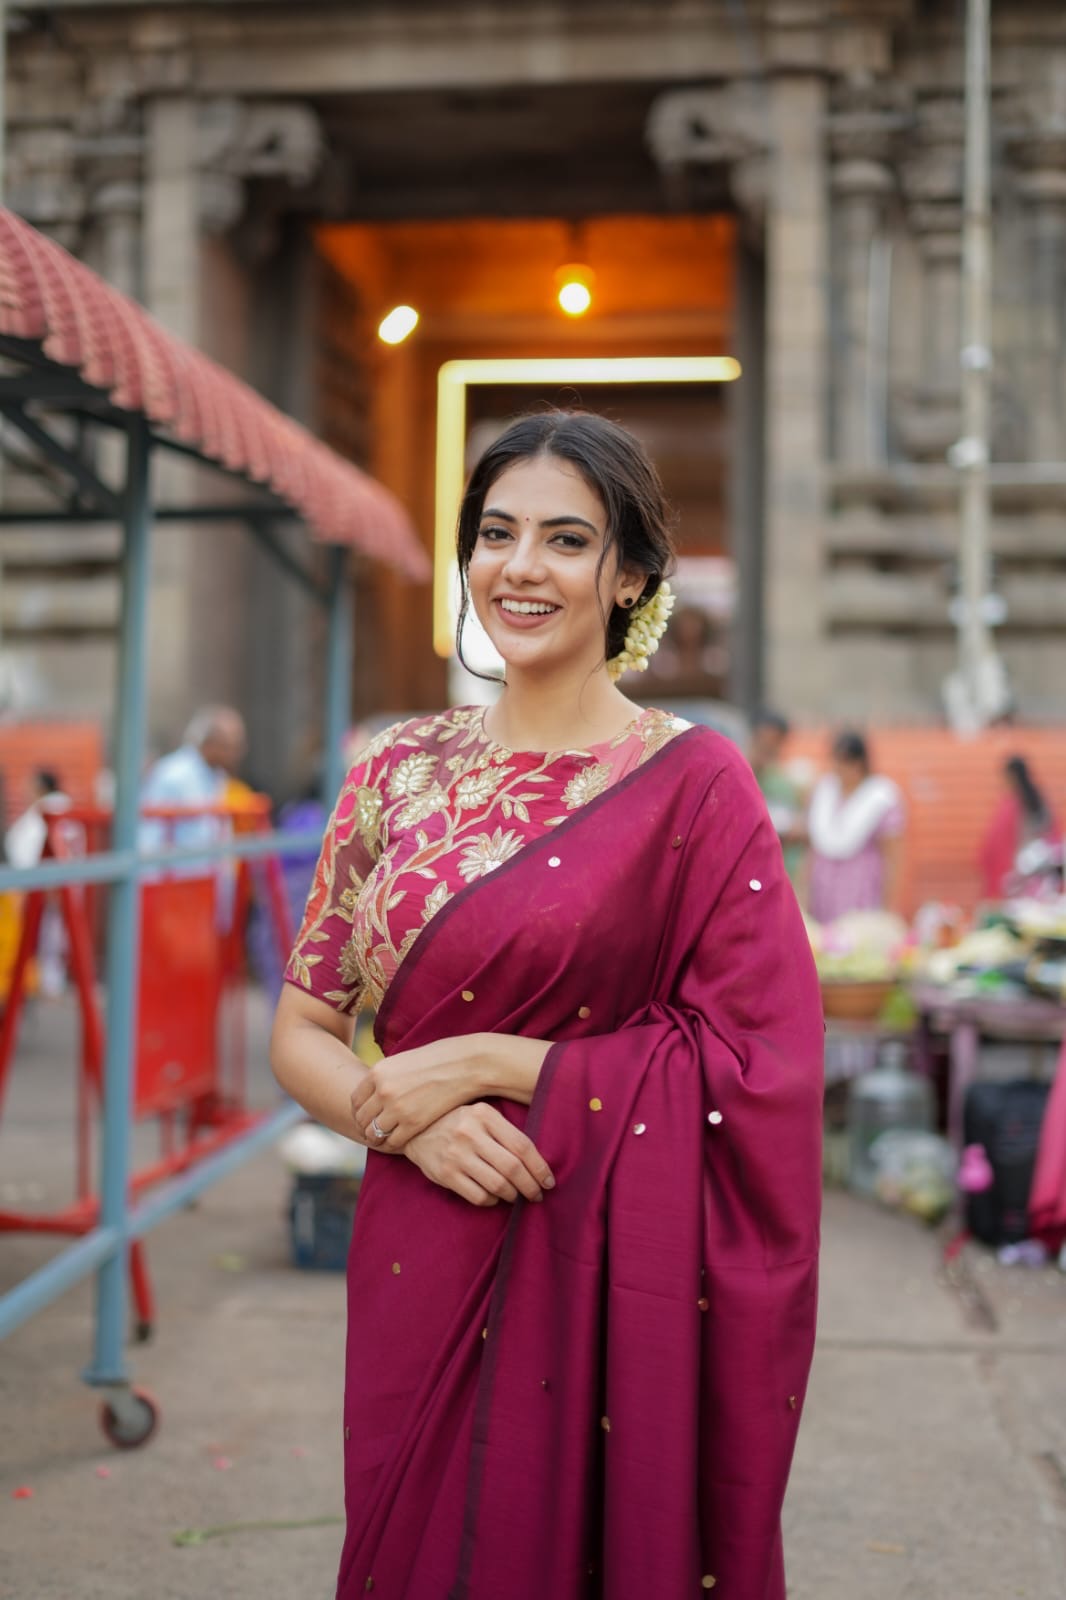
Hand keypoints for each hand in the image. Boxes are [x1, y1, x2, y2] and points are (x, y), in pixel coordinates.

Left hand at [351, 1033, 551, 1149]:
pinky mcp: (414, 1123)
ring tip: (388, 1138)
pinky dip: (395, 1143)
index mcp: (378, 1072)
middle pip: (362, 1119)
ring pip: (374, 1133)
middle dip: (367, 1127)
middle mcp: (383, 1090)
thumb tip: (375, 1090)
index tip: (369, 1117)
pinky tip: (403, 1140)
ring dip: (379, 1138)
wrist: (466, 1064)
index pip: (355, 1101)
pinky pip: (393, 1141)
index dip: (360, 1112)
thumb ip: (386, 1076)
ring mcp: (397, 1108)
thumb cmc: (439, 1059)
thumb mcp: (404, 1060)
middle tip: (377, 1131)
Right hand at [403, 1103, 554, 1207]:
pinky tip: (494, 1197)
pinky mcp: (444, 1174)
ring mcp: (456, 1154)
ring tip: (516, 1196)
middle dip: (530, 1186)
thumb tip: (537, 1161)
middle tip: (537, 1195)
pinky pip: (478, 1196)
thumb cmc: (457, 1123)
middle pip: (512, 1167)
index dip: (540, 1167)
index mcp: (484, 1115)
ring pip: (497, 1185)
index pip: (522, 1145)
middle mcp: (470, 1133)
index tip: (549, 1181)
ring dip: (512, 1195)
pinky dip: (492, 1201)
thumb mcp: (480, 1115)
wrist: (415, 1130)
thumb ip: (504, 1131)